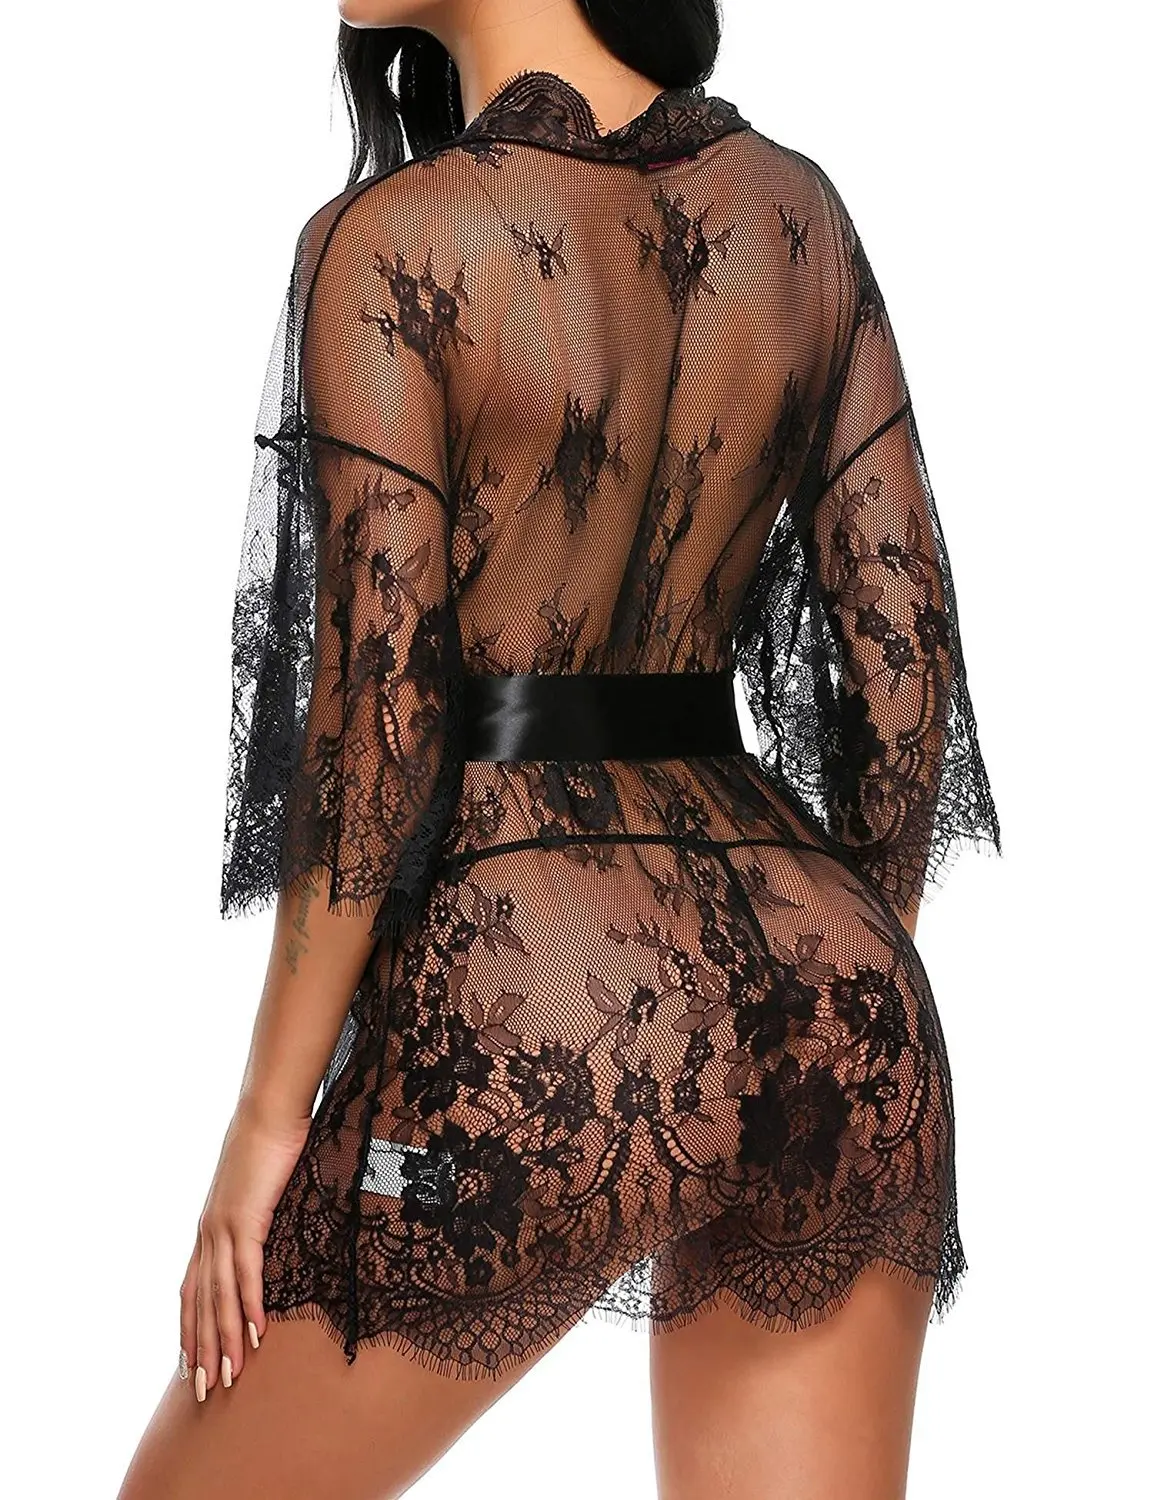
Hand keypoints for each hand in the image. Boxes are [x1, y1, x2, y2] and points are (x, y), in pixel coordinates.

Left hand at [179, 1096, 311, 1399]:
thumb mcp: (256, 1189)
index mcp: (209, 1228)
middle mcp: (208, 1233)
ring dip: (224, 1340)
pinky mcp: (245, 1219)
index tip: (191, 1364)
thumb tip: (264, 1229)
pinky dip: (248, 1305)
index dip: (190, 1329)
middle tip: (204, 1392)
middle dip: (202, 1350)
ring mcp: (223, 1227)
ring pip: (220, 1296)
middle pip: (200, 1303)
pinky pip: (246, 1272)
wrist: (268, 1111)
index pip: (192, 1290)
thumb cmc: (268, 1143)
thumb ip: (255, 1214)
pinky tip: (255, 1334)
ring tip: (229, 1377)